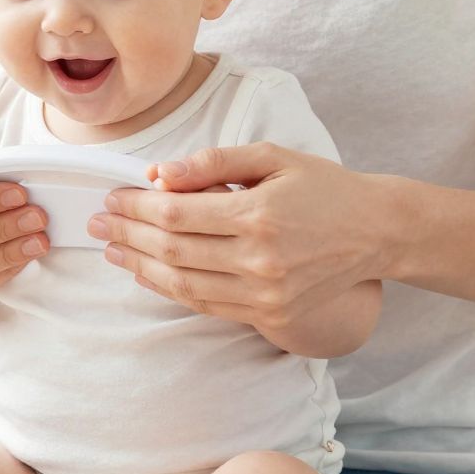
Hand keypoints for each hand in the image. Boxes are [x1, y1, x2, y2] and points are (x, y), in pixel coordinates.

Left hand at [87, 142, 397, 336]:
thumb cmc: (324, 187)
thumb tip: (158, 174)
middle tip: (98, 223)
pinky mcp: (270, 315)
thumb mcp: (272, 158)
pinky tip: (147, 275)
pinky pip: (207, 304)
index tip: (112, 197)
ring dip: (140, 267)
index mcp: (258, 214)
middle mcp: (259, 258)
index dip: (136, 207)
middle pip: (172, 251)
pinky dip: (171, 290)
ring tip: (112, 250)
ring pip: (183, 284)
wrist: (376, 232)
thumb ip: (213, 162)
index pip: (176, 214)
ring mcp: (265, 293)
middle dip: (128, 235)